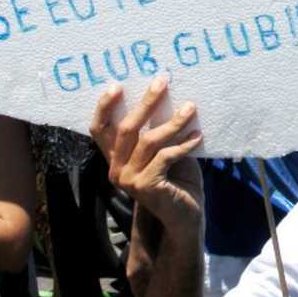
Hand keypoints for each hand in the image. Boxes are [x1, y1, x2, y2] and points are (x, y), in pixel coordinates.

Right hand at [91, 78, 203, 230]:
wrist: (184, 215)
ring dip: (173, 122)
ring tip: (191, 108)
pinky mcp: (146, 186)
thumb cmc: (176, 178)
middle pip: (126, 128)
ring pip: (148, 140)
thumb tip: (165, 95)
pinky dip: (184, 144)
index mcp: (116, 158)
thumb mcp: (163, 150)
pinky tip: (198, 135)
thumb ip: (156, 130)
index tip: (117, 84)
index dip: (104, 106)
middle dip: (146, 102)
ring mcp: (129, 179)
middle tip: (163, 81)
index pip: (99, 129)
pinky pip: (166, 156)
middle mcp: (116, 169)